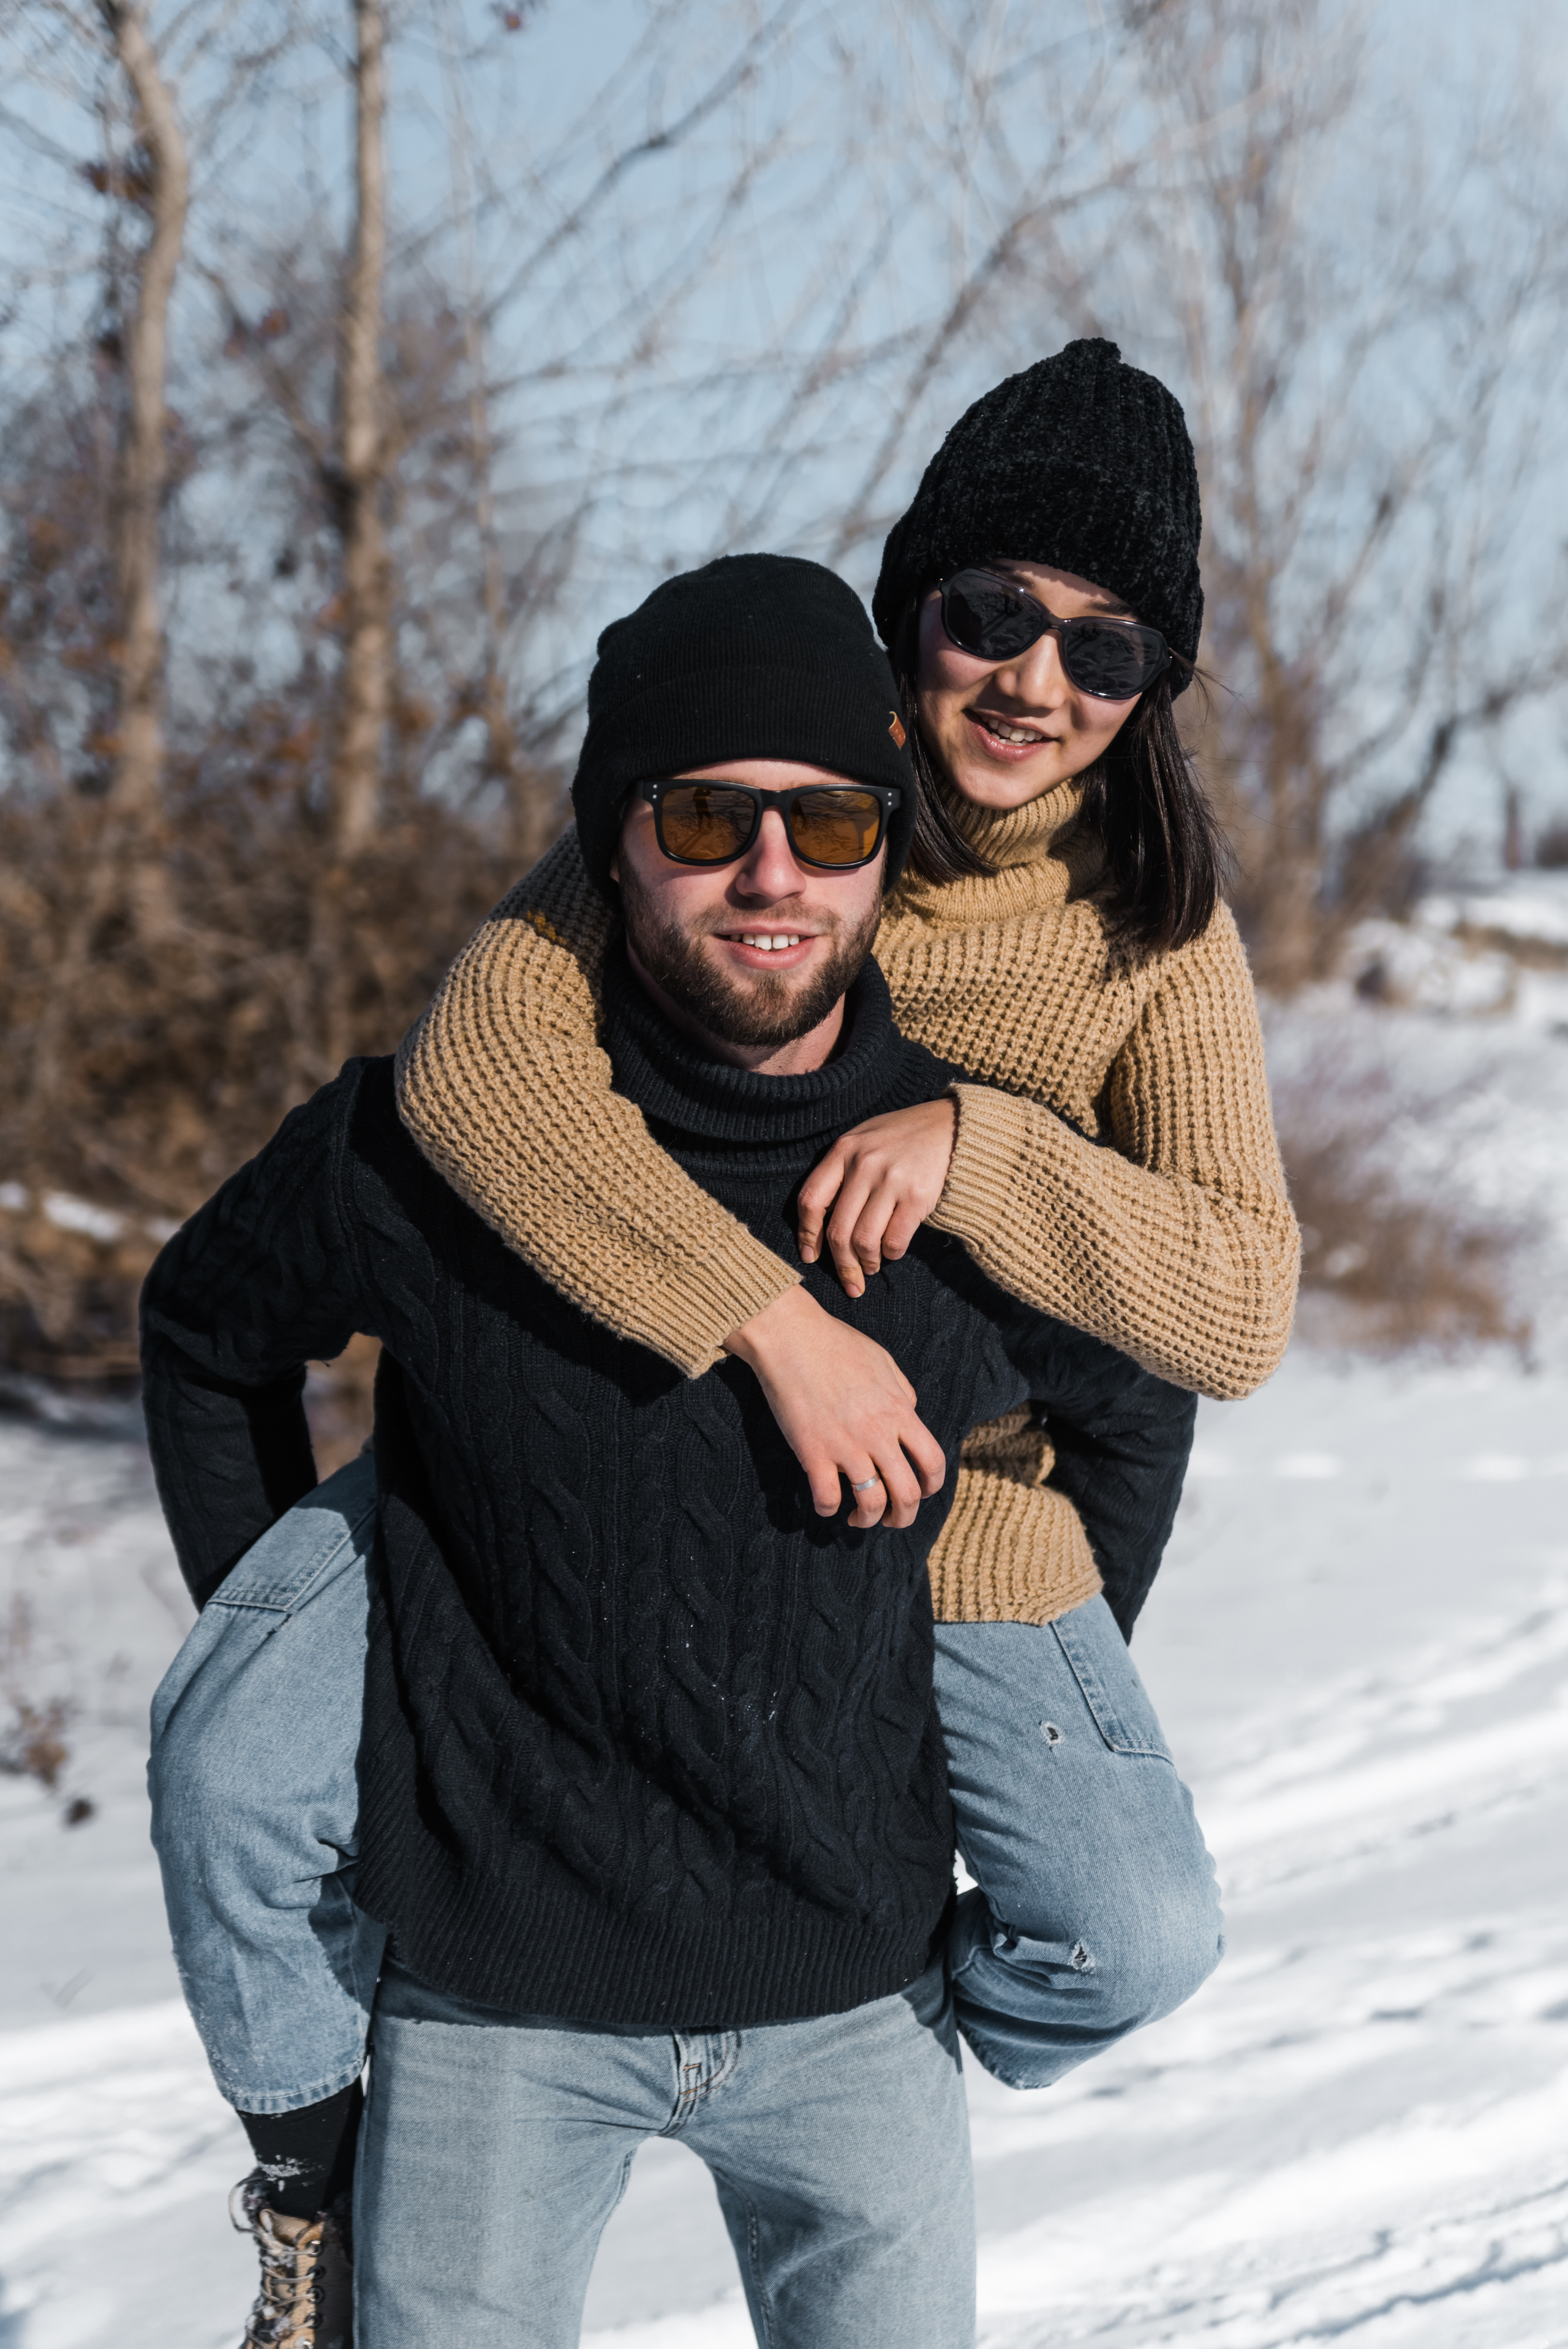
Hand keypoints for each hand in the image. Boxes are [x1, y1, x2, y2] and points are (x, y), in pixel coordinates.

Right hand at [723, 1285, 946, 1528]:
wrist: (791, 1337)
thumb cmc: (836, 1344)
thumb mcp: (884, 1363)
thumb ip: (903, 1393)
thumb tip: (911, 1415)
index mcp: (899, 1411)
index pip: (933, 1463)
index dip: (931, 1487)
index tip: (920, 1493)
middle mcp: (878, 1433)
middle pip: (907, 1494)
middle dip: (903, 1516)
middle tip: (891, 1519)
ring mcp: (845, 1445)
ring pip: (870, 1504)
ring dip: (866, 1520)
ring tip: (858, 1519)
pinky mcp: (813, 1452)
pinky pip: (827, 1498)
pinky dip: (828, 1510)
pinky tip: (826, 1505)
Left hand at [795, 1096, 957, 1299]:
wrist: (950, 1125)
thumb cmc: (902, 1136)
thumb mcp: (863, 1139)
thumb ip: (840, 1170)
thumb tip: (820, 1222)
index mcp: (844, 1150)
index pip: (810, 1201)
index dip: (807, 1235)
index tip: (810, 1256)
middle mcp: (864, 1165)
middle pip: (838, 1231)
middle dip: (841, 1265)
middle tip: (849, 1281)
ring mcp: (891, 1180)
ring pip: (864, 1241)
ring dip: (865, 1263)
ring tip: (870, 1267)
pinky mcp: (917, 1196)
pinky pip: (894, 1241)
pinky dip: (891, 1254)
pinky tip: (892, 1252)